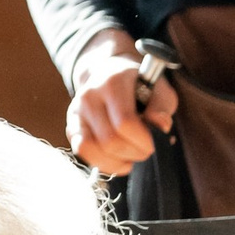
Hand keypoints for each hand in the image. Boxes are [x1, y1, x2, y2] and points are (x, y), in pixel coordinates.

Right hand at [65, 28, 178, 175]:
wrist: (107, 72)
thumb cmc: (139, 84)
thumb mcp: (159, 88)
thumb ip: (162, 106)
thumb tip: (160, 126)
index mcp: (113, 82)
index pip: (125, 123)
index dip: (143, 141)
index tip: (154, 143)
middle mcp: (89, 96)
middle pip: (110, 140)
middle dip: (133, 153)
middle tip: (145, 150)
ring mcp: (77, 111)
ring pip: (92, 149)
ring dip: (117, 161)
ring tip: (131, 156)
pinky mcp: (71, 125)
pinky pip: (81, 151)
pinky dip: (102, 163)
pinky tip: (117, 160)